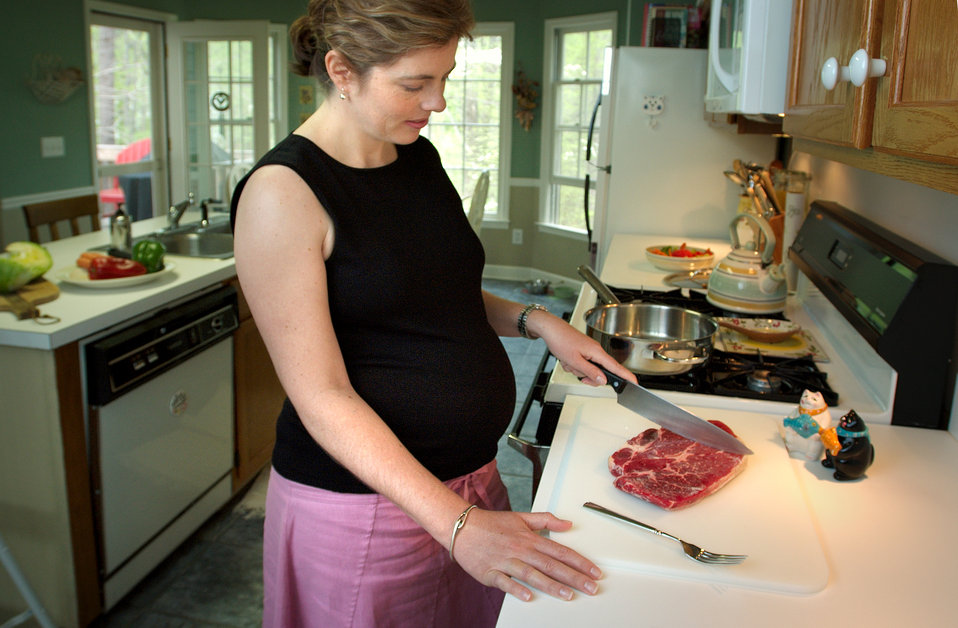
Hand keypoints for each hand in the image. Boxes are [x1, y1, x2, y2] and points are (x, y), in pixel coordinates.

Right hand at [452, 509, 601, 600]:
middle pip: (551, 565)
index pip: (560, 551)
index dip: (580, 562)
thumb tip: (567, 524)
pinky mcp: (490, 572)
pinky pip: (505, 582)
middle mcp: (520, 550)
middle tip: (591, 588)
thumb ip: (545, 520)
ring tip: (568, 595)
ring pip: (532, 574)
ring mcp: (506, 561)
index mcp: (529, 538)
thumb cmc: (491, 524)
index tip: (594, 572)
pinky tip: (528, 596)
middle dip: (574, 577)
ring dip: (551, 585)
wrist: (462, 527)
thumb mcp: (520, 517)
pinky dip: (516, 589)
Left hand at [532, 315, 636, 385]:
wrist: (551, 330)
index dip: (626, 376)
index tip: (634, 383)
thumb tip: (603, 380)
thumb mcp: (575, 361)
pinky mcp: (583, 352)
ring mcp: (589, 351)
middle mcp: (596, 351)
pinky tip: (567, 360)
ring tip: (569, 362)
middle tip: (579, 375)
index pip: (616, 367)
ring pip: (588, 370)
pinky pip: (581, 365)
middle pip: (600, 372)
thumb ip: (590, 372)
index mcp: (597, 352)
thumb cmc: (561, 340)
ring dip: (577, 370)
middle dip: (588, 376)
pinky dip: (573, 365)